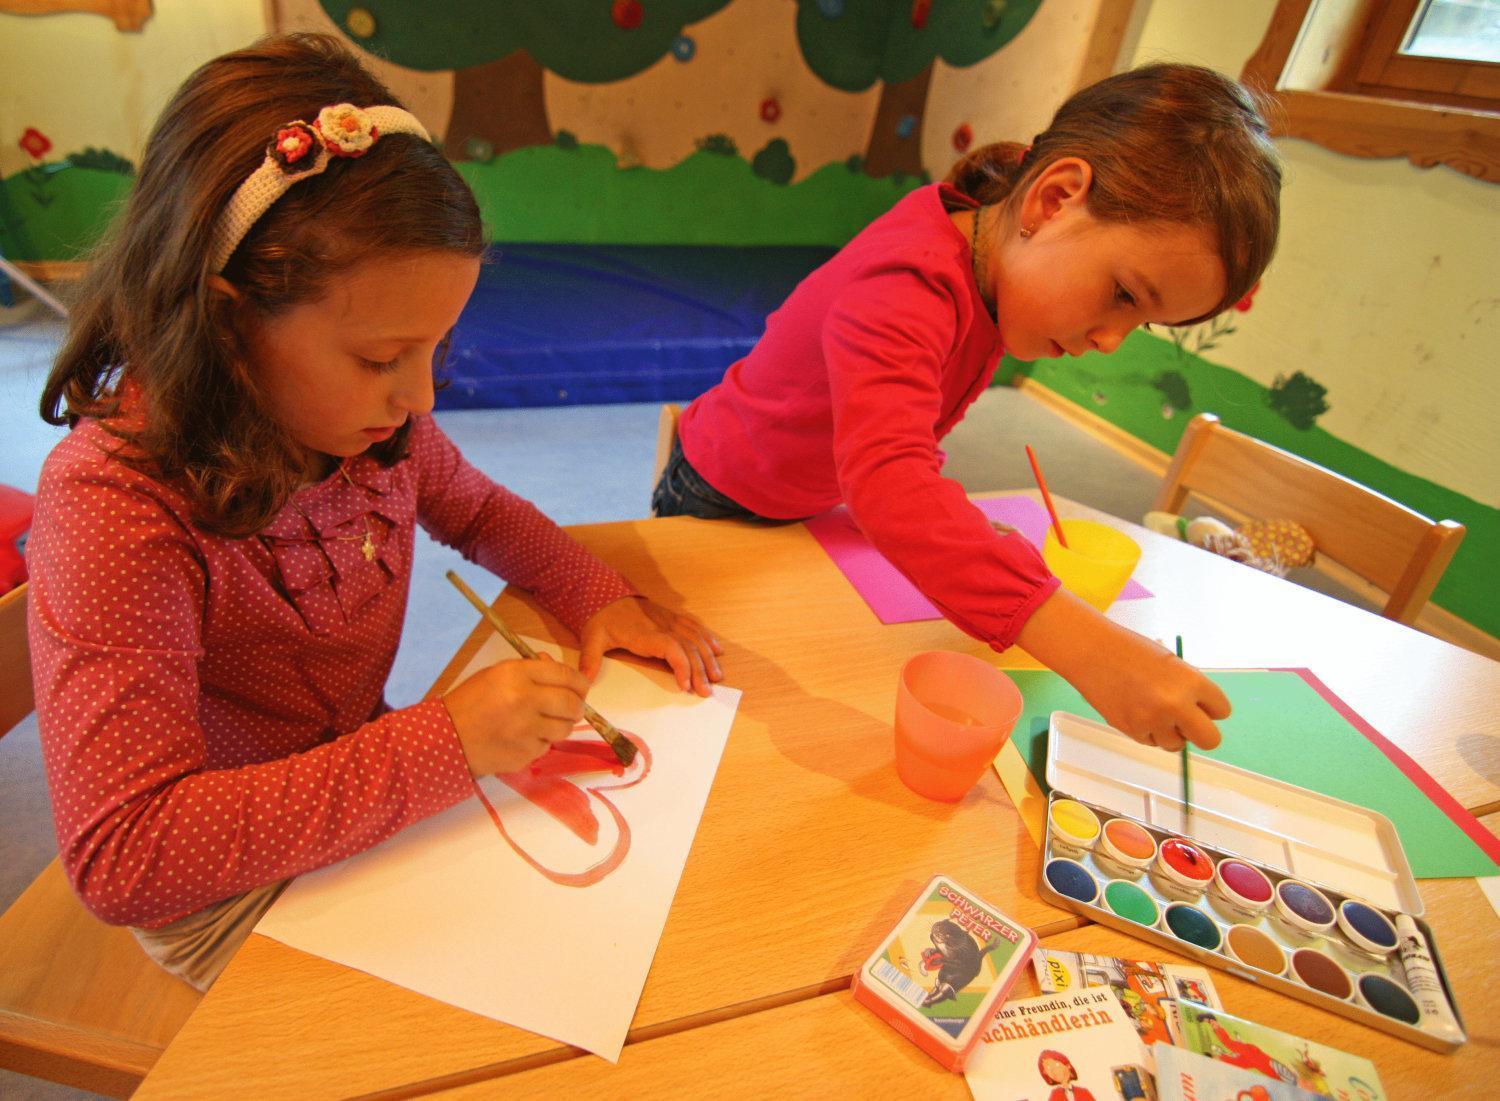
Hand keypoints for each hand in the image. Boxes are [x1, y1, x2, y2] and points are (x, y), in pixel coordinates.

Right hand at [442, 656, 588, 775]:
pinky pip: (546, 747)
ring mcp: (526, 731)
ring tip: (542, 722)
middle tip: (570, 707)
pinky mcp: (524, 755)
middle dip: (577, 706)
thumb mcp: (496, 675)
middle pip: (572, 704)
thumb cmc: (470, 702)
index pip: (566, 676)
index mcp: (517, 675)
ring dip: (559, 725)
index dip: (580, 683)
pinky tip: (521, 737)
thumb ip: (531, 671)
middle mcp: (525, 701)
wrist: (445, 738)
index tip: (581, 688)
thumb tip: (558, 669)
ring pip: (564, 729)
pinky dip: (540, 742)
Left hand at [579, 596, 723, 696]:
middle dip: (700, 670)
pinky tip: (718, 650)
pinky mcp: (673, 618)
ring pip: (696, 638)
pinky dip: (708, 639)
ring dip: (708, 657)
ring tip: (717, 677)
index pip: (671, 647)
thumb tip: (584, 682)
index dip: (681, 666)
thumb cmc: (601, 619)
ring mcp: (670, 620)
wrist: (606, 594)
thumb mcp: (591, 638)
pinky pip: (696, 627)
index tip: (685, 685)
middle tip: (707, 691)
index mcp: (645, 633)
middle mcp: (663, 626)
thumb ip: (589, 660)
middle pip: (688, 647)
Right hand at [1017, 588, 1229, 750]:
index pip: (1222, 710)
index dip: (1210, 707)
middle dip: (1201, 733)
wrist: (1092, 652)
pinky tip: (1135, 710)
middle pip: (1210, 740)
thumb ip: (1189, 690)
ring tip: (1152, 710)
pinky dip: (1147, 732)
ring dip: (1170, 733)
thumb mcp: (1171, 664)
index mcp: (1192, 682)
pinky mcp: (1133, 731)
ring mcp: (1154, 721)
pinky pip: (1152, 742)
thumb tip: (1200, 719)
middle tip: (1188, 724)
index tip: (1198, 703)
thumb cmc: (1132, 652)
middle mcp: (1176, 705)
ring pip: (1177, 745)